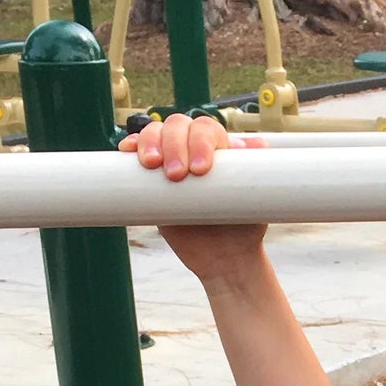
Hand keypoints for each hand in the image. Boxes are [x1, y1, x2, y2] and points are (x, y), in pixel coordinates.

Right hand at [118, 112, 267, 282]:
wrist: (224, 259)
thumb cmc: (243, 228)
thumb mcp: (255, 203)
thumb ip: (256, 178)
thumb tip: (257, 145)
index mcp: (220, 148)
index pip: (206, 129)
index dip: (201, 142)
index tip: (202, 170)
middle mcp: (194, 148)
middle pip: (178, 126)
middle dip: (175, 145)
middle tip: (176, 176)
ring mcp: (170, 160)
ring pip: (156, 133)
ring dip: (150, 142)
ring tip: (152, 165)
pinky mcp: (151, 179)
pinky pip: (137, 153)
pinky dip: (131, 147)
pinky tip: (127, 151)